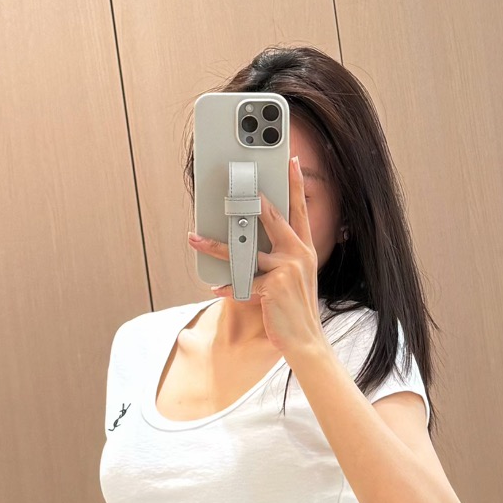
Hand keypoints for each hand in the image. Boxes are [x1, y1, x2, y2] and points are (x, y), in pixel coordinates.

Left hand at [188, 155, 325, 360]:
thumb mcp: (294, 278)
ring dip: (215, 245)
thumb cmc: (295, 310)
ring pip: (243, 250)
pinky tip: (216, 288)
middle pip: (271, 218)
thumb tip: (251, 242)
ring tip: (196, 239)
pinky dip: (228, 287)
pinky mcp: (273, 285)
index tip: (292, 160)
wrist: (306, 341)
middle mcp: (298, 254)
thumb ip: (280, 257)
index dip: (296, 184)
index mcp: (305, 249)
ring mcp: (287, 268)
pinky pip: (241, 283)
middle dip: (251, 201)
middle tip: (235, 185)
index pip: (300, 210)